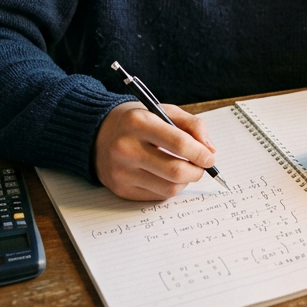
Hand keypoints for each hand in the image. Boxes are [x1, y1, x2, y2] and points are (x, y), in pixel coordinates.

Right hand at [93, 102, 217, 200]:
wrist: (96, 134)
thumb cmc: (136, 121)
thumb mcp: (163, 110)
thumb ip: (191, 125)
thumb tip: (209, 150)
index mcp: (138, 122)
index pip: (179, 143)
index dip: (200, 153)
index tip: (210, 157)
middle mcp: (127, 148)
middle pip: (175, 171)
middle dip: (197, 171)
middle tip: (202, 166)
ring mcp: (122, 172)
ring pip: (169, 188)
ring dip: (185, 181)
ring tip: (184, 169)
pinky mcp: (121, 189)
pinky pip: (157, 196)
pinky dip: (170, 188)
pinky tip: (167, 176)